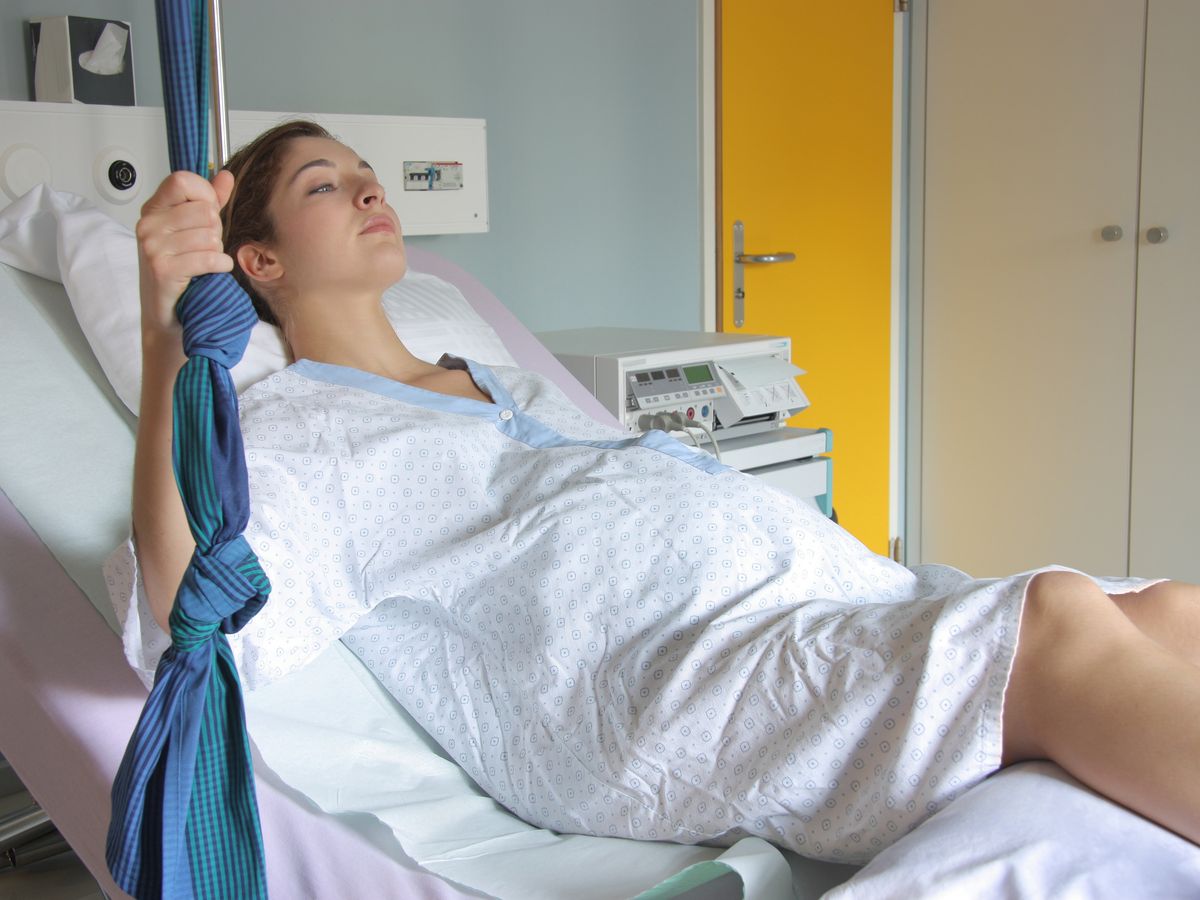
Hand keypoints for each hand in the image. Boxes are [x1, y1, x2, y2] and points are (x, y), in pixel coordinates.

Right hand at [135, 169, 234, 339]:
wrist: (166, 315)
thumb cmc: (179, 271)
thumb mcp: (192, 230)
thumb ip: (209, 201)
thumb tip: (224, 176)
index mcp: (153, 209)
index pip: (183, 180)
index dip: (206, 195)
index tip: (208, 212)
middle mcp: (148, 225)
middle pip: (205, 211)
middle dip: (215, 231)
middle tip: (203, 248)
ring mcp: (153, 247)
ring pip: (210, 236)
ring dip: (216, 252)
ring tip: (202, 262)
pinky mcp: (163, 269)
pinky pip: (209, 258)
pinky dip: (219, 267)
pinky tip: (211, 272)